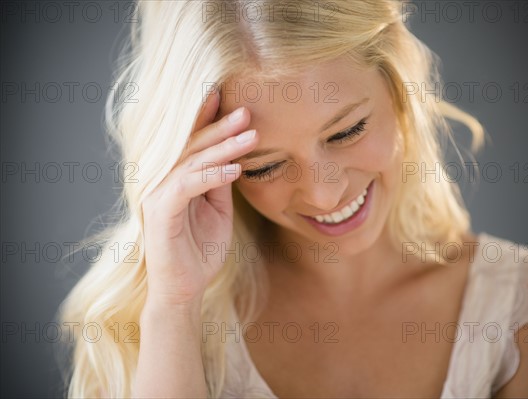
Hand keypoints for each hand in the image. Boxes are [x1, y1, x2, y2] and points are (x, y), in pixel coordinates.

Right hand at [140, 92, 256, 307]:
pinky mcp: (160, 212)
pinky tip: (236, 169)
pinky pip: (187, 186)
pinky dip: (212, 176)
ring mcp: (158, 195)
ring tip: (251, 136)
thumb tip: (234, 156)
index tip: (232, 101)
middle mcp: (162, 181)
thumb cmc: (201, 251)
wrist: (185, 290)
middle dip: (221, 128)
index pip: (193, 144)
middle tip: (247, 111)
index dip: (209, 121)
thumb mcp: (218, 210)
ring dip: (223, 148)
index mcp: (176, 179)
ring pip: (192, 162)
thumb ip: (220, 183)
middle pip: (193, 146)